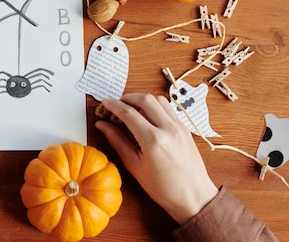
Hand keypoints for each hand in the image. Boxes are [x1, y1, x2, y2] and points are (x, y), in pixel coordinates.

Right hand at [95, 94, 218, 223]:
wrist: (193, 197)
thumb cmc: (163, 187)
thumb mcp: (134, 166)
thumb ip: (117, 141)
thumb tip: (103, 125)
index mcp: (153, 140)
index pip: (128, 112)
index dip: (113, 105)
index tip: (104, 103)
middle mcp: (168, 129)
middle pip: (144, 99)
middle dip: (127, 97)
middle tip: (117, 104)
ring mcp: (179, 127)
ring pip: (159, 100)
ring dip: (142, 99)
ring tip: (131, 107)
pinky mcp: (185, 128)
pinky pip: (168, 108)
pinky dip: (155, 105)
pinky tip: (147, 114)